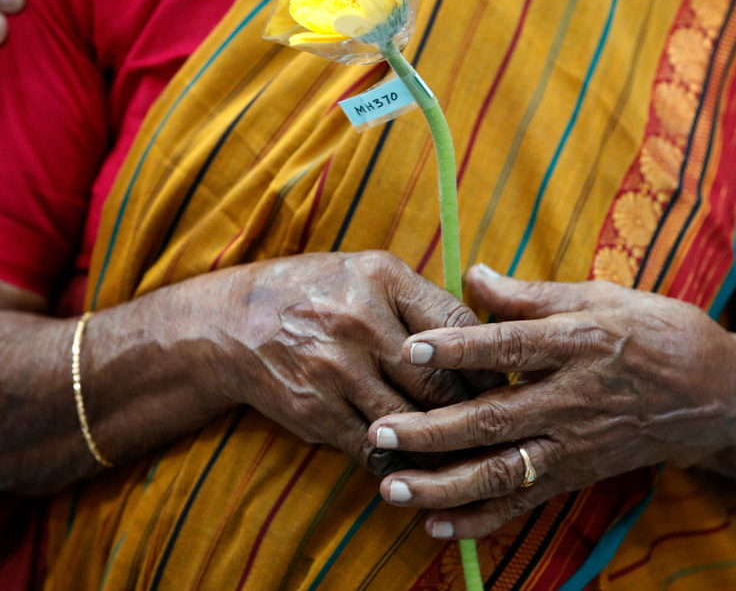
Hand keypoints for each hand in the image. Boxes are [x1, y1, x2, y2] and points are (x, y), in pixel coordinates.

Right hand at [184, 251, 496, 475]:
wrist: (232, 323)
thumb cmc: (314, 294)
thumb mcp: (366, 274)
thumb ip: (421, 302)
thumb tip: (484, 342)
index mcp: (383, 278)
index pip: (459, 323)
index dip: (488, 358)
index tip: (503, 378)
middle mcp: (361, 321)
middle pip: (442, 379)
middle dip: (473, 408)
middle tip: (496, 423)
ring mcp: (336, 369)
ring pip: (414, 420)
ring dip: (442, 442)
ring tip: (465, 451)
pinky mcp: (316, 411)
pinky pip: (375, 446)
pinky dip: (401, 458)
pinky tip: (416, 461)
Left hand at [365, 265, 735, 537]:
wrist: (716, 393)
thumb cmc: (656, 332)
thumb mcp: (601, 298)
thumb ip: (531, 294)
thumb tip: (470, 274)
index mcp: (578, 343)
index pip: (510, 346)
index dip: (460, 348)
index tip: (411, 346)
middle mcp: (573, 399)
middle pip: (494, 419)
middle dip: (431, 429)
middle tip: (378, 431)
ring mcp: (574, 445)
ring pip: (502, 472)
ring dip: (443, 484)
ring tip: (391, 488)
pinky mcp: (576, 476)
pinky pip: (523, 504)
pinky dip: (479, 521)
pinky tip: (434, 526)